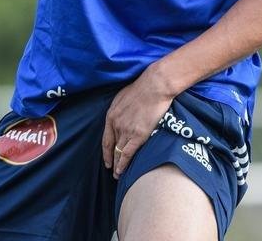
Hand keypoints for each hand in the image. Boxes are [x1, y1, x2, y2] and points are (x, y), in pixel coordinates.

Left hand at [102, 64, 176, 178]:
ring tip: (117, 175)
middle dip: (111, 160)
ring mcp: (126, 130)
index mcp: (111, 115)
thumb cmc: (142, 88)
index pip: (106, 138)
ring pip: (119, 153)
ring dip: (117, 165)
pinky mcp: (138, 135)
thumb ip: (119, 109)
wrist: (155, 86)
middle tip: (111, 170)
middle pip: (112, 147)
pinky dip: (124, 164)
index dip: (106, 151)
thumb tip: (120, 117)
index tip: (107, 159)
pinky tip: (122, 171)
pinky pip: (127, 154)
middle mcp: (116, 124)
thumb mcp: (123, 96)